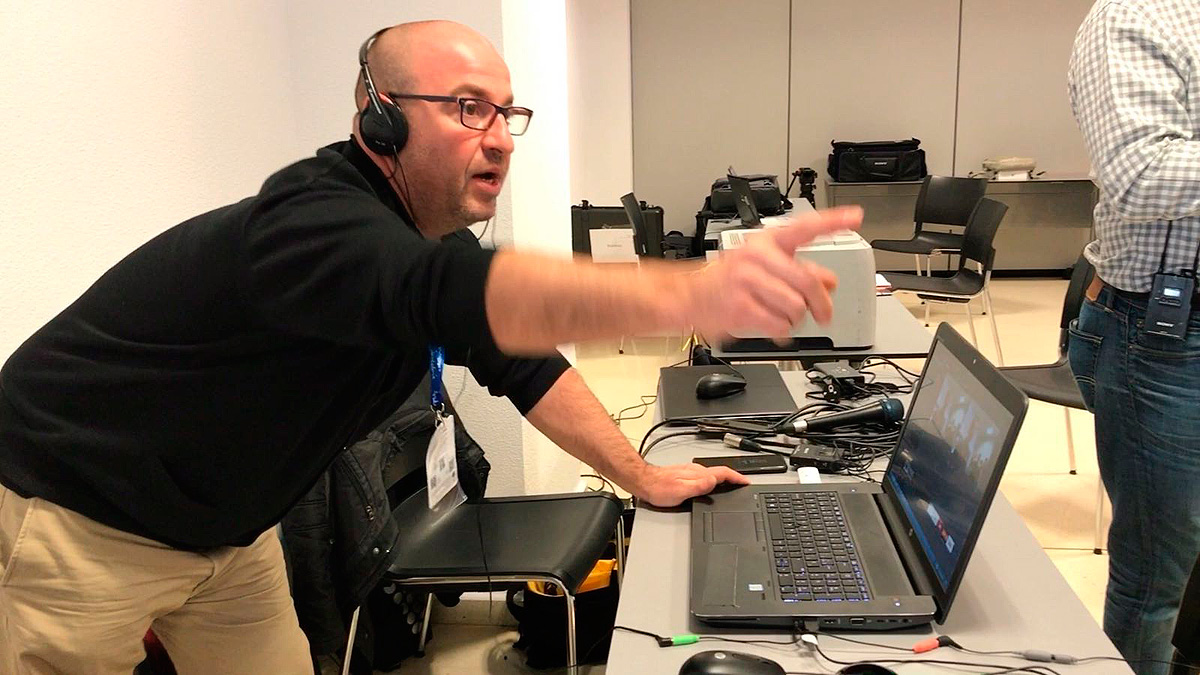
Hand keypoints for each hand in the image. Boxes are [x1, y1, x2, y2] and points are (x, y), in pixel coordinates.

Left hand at [633, 463, 751, 507]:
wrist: (643, 482)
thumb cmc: (659, 489)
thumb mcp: (681, 491)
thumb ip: (699, 486)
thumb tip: (714, 481)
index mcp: (698, 474)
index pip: (723, 473)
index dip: (737, 477)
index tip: (746, 482)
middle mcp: (695, 470)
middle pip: (719, 472)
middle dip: (733, 477)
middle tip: (741, 483)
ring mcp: (690, 471)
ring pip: (712, 473)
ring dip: (723, 478)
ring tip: (731, 484)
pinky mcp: (684, 474)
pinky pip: (704, 475)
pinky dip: (713, 479)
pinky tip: (711, 484)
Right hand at [685, 206, 861, 341]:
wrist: (688, 296)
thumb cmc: (727, 280)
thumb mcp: (763, 266)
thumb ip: (799, 270)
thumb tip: (829, 282)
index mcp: (766, 242)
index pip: (805, 227)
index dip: (832, 221)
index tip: (855, 216)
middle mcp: (756, 257)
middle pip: (807, 281)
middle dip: (821, 303)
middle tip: (825, 314)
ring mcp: (746, 282)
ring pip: (795, 306)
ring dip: (795, 318)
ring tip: (781, 315)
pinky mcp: (740, 307)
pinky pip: (779, 324)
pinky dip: (781, 330)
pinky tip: (771, 324)